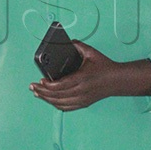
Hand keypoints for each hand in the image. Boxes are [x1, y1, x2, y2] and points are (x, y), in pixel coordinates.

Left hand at [29, 42, 150, 111]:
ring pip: (60, 103)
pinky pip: (67, 107)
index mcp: (82, 78)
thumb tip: (68, 42)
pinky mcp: (84, 103)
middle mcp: (82, 91)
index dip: (48, 85)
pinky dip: (56, 104)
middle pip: (57, 95)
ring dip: (47, 99)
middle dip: (42, 92)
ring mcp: (83, 99)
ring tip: (36, 93)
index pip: (61, 85)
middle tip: (32, 86)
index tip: (40, 80)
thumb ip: (78, 46)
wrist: (118, 80)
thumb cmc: (105, 67)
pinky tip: (49, 100)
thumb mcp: (92, 53)